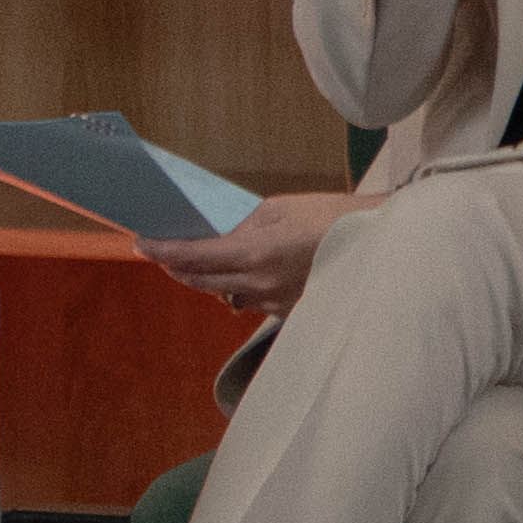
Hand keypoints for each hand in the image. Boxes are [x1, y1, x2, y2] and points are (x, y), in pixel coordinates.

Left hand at [138, 189, 357, 317]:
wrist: (380, 243)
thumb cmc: (334, 218)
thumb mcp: (281, 209)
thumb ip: (242, 223)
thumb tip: (215, 232)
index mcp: (255, 255)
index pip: (193, 257)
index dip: (162, 251)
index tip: (141, 244)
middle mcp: (260, 287)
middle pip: (203, 282)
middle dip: (177, 267)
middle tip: (160, 253)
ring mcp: (277, 304)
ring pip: (226, 294)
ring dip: (207, 279)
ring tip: (196, 260)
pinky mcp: (292, 313)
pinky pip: (254, 301)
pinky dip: (240, 287)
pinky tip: (241, 272)